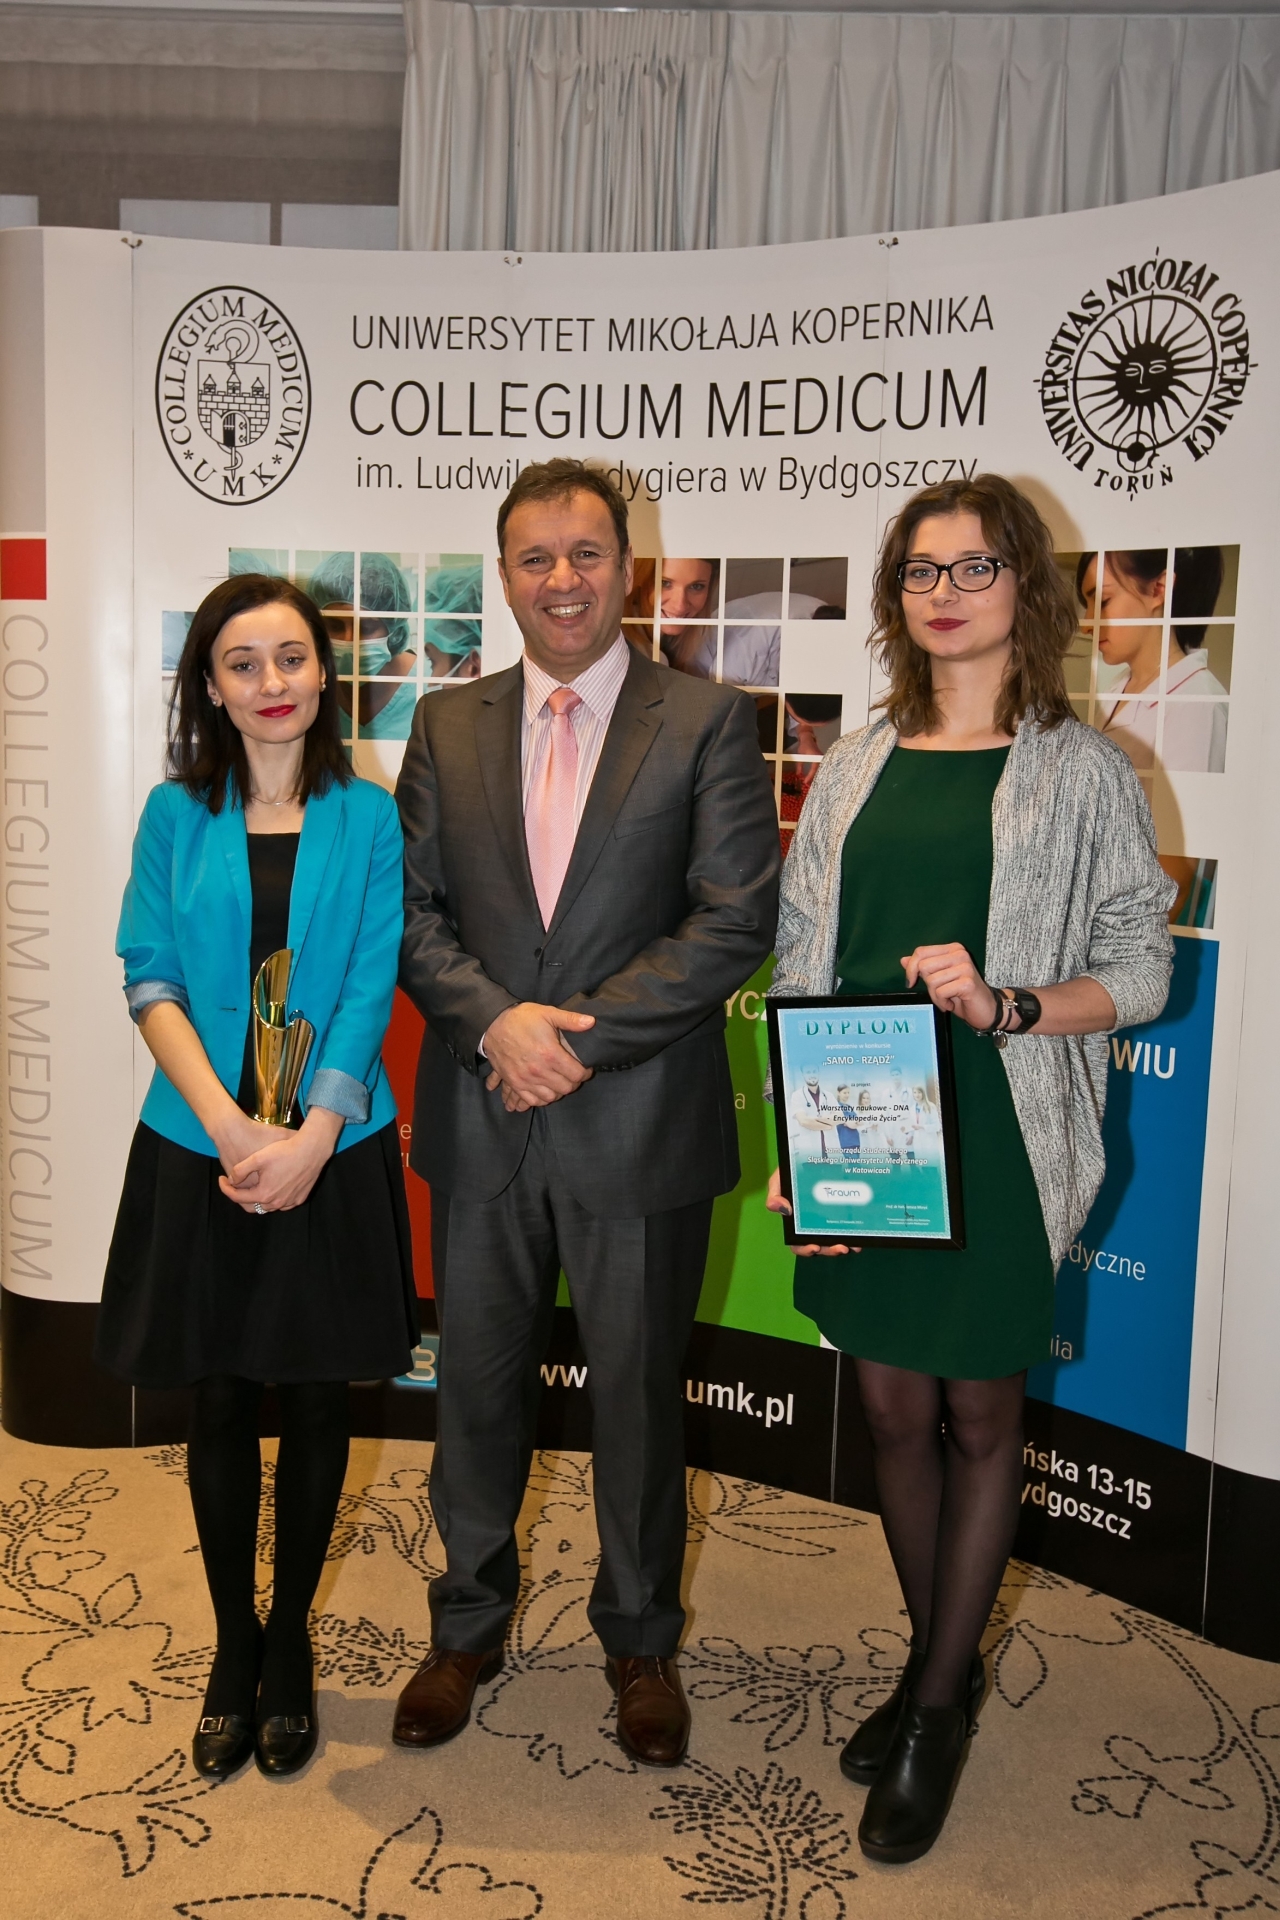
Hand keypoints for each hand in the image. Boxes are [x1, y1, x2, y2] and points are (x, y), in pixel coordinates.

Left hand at [218, 1108, 343, 1212]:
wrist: (312, 1150)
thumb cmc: (285, 1152)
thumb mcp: (257, 1157)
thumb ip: (240, 1170)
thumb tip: (232, 1180)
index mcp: (264, 1194)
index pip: (238, 1197)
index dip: (226, 1188)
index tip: (221, 1179)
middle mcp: (276, 1202)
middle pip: (252, 1205)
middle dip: (242, 1196)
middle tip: (237, 1184)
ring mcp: (290, 1202)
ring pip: (268, 1206)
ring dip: (259, 1198)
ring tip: (256, 1184)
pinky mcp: (300, 1198)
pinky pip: (283, 1203)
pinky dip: (275, 1198)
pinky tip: (274, 1185)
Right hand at [482, 1003, 595, 1111]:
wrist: (493, 1024)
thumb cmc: (522, 1018)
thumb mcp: (548, 1013)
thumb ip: (571, 1020)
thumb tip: (592, 1022)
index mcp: (550, 1054)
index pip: (577, 1074)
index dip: (585, 1072)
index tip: (585, 1068)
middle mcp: (539, 1070)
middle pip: (566, 1088)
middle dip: (573, 1082)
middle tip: (573, 1074)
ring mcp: (525, 1079)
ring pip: (551, 1097)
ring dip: (558, 1091)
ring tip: (559, 1081)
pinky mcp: (515, 1083)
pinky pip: (532, 1101)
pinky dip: (542, 1098)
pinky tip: (545, 1090)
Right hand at [766, 1166, 857, 1257]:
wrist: (811, 1157)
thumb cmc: (792, 1172)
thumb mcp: (778, 1181)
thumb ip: (774, 1195)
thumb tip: (782, 1209)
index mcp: (797, 1222)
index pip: (798, 1243)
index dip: (805, 1249)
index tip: (815, 1247)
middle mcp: (813, 1225)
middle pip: (821, 1246)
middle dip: (830, 1250)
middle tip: (841, 1248)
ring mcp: (829, 1220)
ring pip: (836, 1241)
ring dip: (844, 1246)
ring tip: (852, 1245)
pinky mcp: (843, 1213)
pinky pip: (849, 1229)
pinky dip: (854, 1236)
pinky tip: (860, 1237)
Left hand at [901, 943, 999, 1030]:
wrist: (986, 1009)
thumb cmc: (961, 994)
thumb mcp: (939, 979)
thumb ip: (923, 968)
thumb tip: (903, 960)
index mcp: (952, 948)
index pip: (921, 952)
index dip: (911, 968)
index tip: (910, 982)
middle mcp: (959, 953)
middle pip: (923, 966)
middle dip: (928, 985)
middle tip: (940, 992)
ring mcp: (965, 967)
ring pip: (931, 981)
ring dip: (936, 996)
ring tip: (948, 999)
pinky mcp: (967, 982)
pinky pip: (941, 992)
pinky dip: (943, 1003)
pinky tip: (953, 1004)